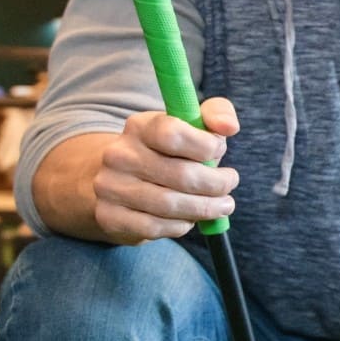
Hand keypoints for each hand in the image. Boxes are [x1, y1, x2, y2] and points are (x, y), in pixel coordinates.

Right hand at [89, 98, 239, 241]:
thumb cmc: (167, 152)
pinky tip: (190, 219)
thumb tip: (229, 127)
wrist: (119, 182)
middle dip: (216, 183)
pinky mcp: (110, 217)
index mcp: (139, 126)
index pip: (173, 133)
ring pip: (170, 205)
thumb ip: (215, 114)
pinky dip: (181, 225)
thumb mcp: (189, 124)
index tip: (220, 151)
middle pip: (180, 175)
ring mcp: (110, 187)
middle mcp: (119, 155)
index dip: (205, 146)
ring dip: (205, 208)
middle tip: (229, 184)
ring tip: (221, 205)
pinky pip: (155, 227)